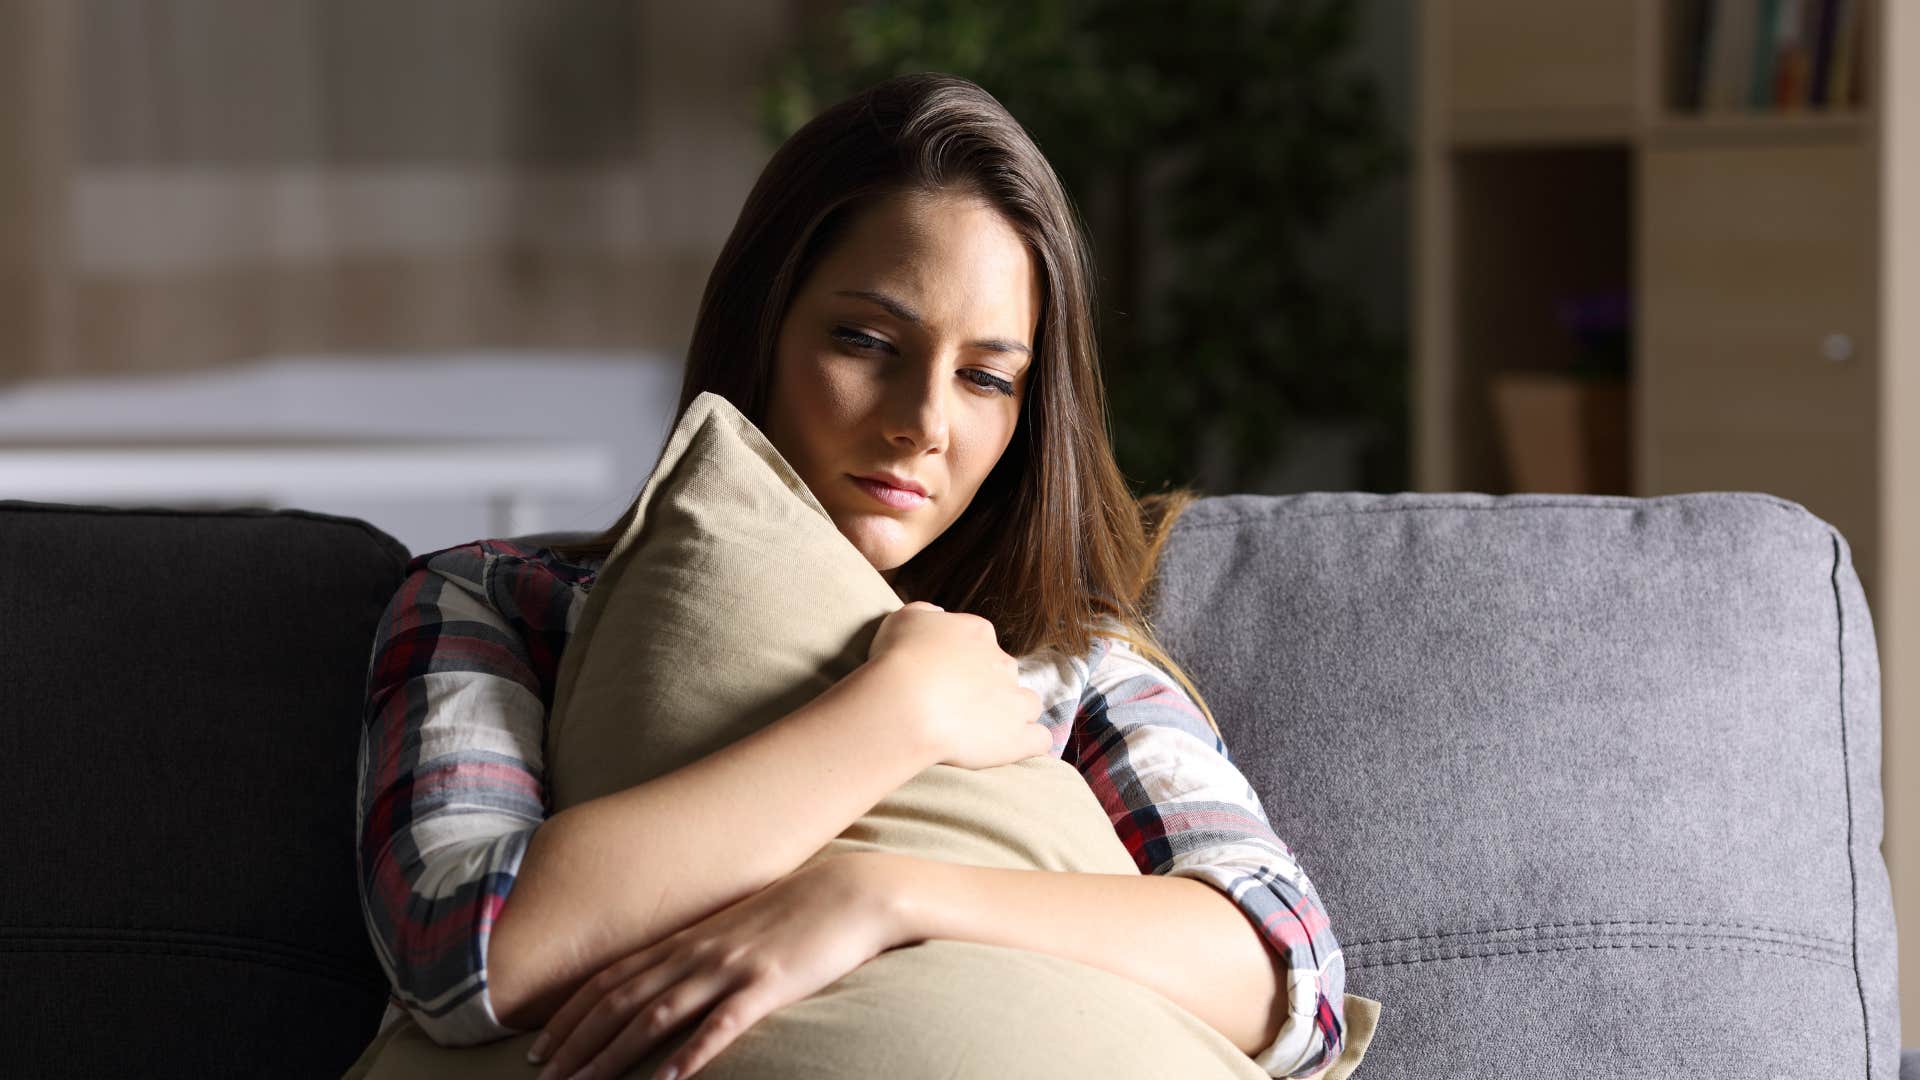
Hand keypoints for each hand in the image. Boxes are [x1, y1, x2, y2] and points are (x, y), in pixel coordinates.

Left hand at [529, 852, 904, 1079]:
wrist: (851, 892)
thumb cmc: (795, 914)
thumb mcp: (734, 930)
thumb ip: (697, 955)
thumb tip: (663, 982)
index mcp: (686, 940)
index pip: (610, 979)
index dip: (570, 1014)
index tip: (539, 1046)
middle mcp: (697, 953)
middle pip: (620, 1001)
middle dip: (576, 1042)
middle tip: (543, 1077)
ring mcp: (730, 968)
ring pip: (656, 1015)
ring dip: (613, 1055)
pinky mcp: (767, 985)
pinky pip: (721, 1025)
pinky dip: (689, 1055)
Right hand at [866, 601, 1050, 769]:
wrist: (904, 702)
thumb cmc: (897, 659)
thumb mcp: (904, 620)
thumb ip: (925, 614)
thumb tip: (937, 615)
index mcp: (978, 633)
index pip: (982, 643)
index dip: (966, 660)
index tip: (945, 676)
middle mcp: (1002, 663)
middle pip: (1005, 674)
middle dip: (989, 688)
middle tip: (957, 706)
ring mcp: (1014, 701)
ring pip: (1029, 704)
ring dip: (1015, 714)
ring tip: (987, 730)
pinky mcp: (1017, 738)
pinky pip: (1038, 740)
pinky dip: (1030, 744)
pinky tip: (1012, 749)